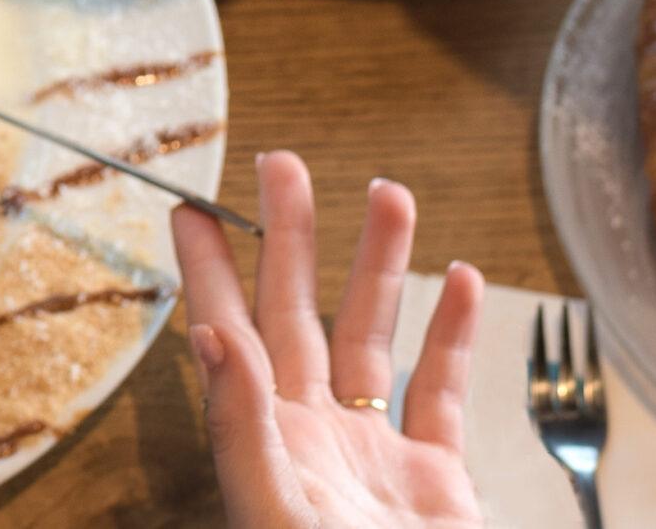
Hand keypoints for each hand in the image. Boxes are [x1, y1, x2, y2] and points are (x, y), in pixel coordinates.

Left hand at [174, 158, 484, 528]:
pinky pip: (440, 393)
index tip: (191, 209)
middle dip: (291, 240)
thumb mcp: (277, 513)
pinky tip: (463, 281)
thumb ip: (241, 429)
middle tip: (282, 162)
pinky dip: (454, 335)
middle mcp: (312, 442)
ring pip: (373, 339)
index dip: (209, 273)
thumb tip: (209, 336)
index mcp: (264, 447)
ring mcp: (375, 458)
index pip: (227, 337)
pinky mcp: (436, 482)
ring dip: (381, 267)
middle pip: (297, 317)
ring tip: (388, 193)